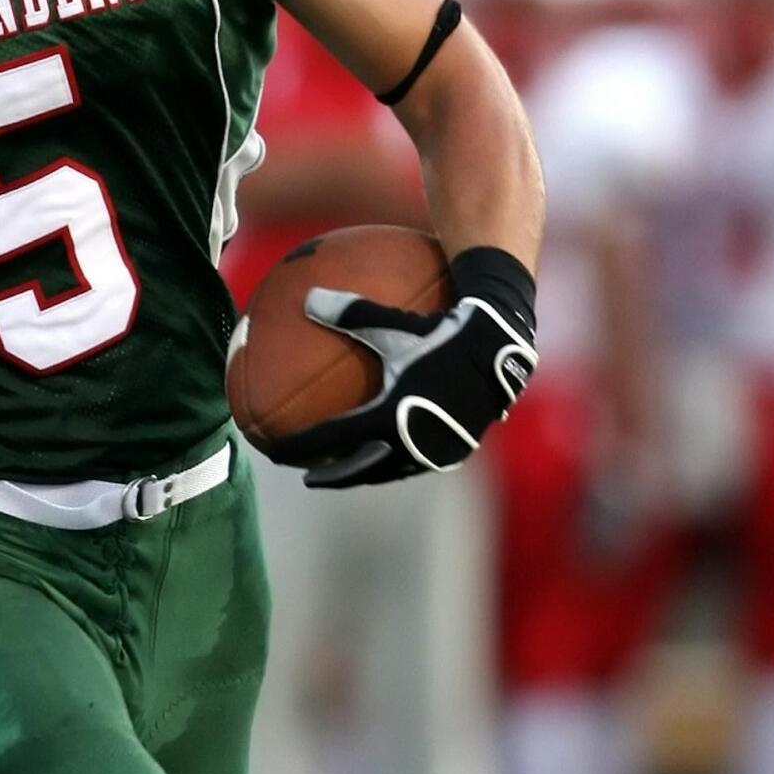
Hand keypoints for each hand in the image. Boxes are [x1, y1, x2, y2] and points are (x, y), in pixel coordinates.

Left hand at [270, 247, 537, 489]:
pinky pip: (415, 461)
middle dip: (329, 474)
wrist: (502, 347)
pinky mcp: (455, 449)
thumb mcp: (393, 322)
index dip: (296, 450)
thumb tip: (308, 298)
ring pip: (387, 471)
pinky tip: (391, 448)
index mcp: (385, 419)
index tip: (272, 453)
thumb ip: (350, 313)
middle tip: (307, 475)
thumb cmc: (445, 329)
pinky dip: (394, 460)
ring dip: (363, 471)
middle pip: (355, 470)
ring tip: (347, 468)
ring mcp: (433, 451)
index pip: (327, 442)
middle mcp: (407, 443)